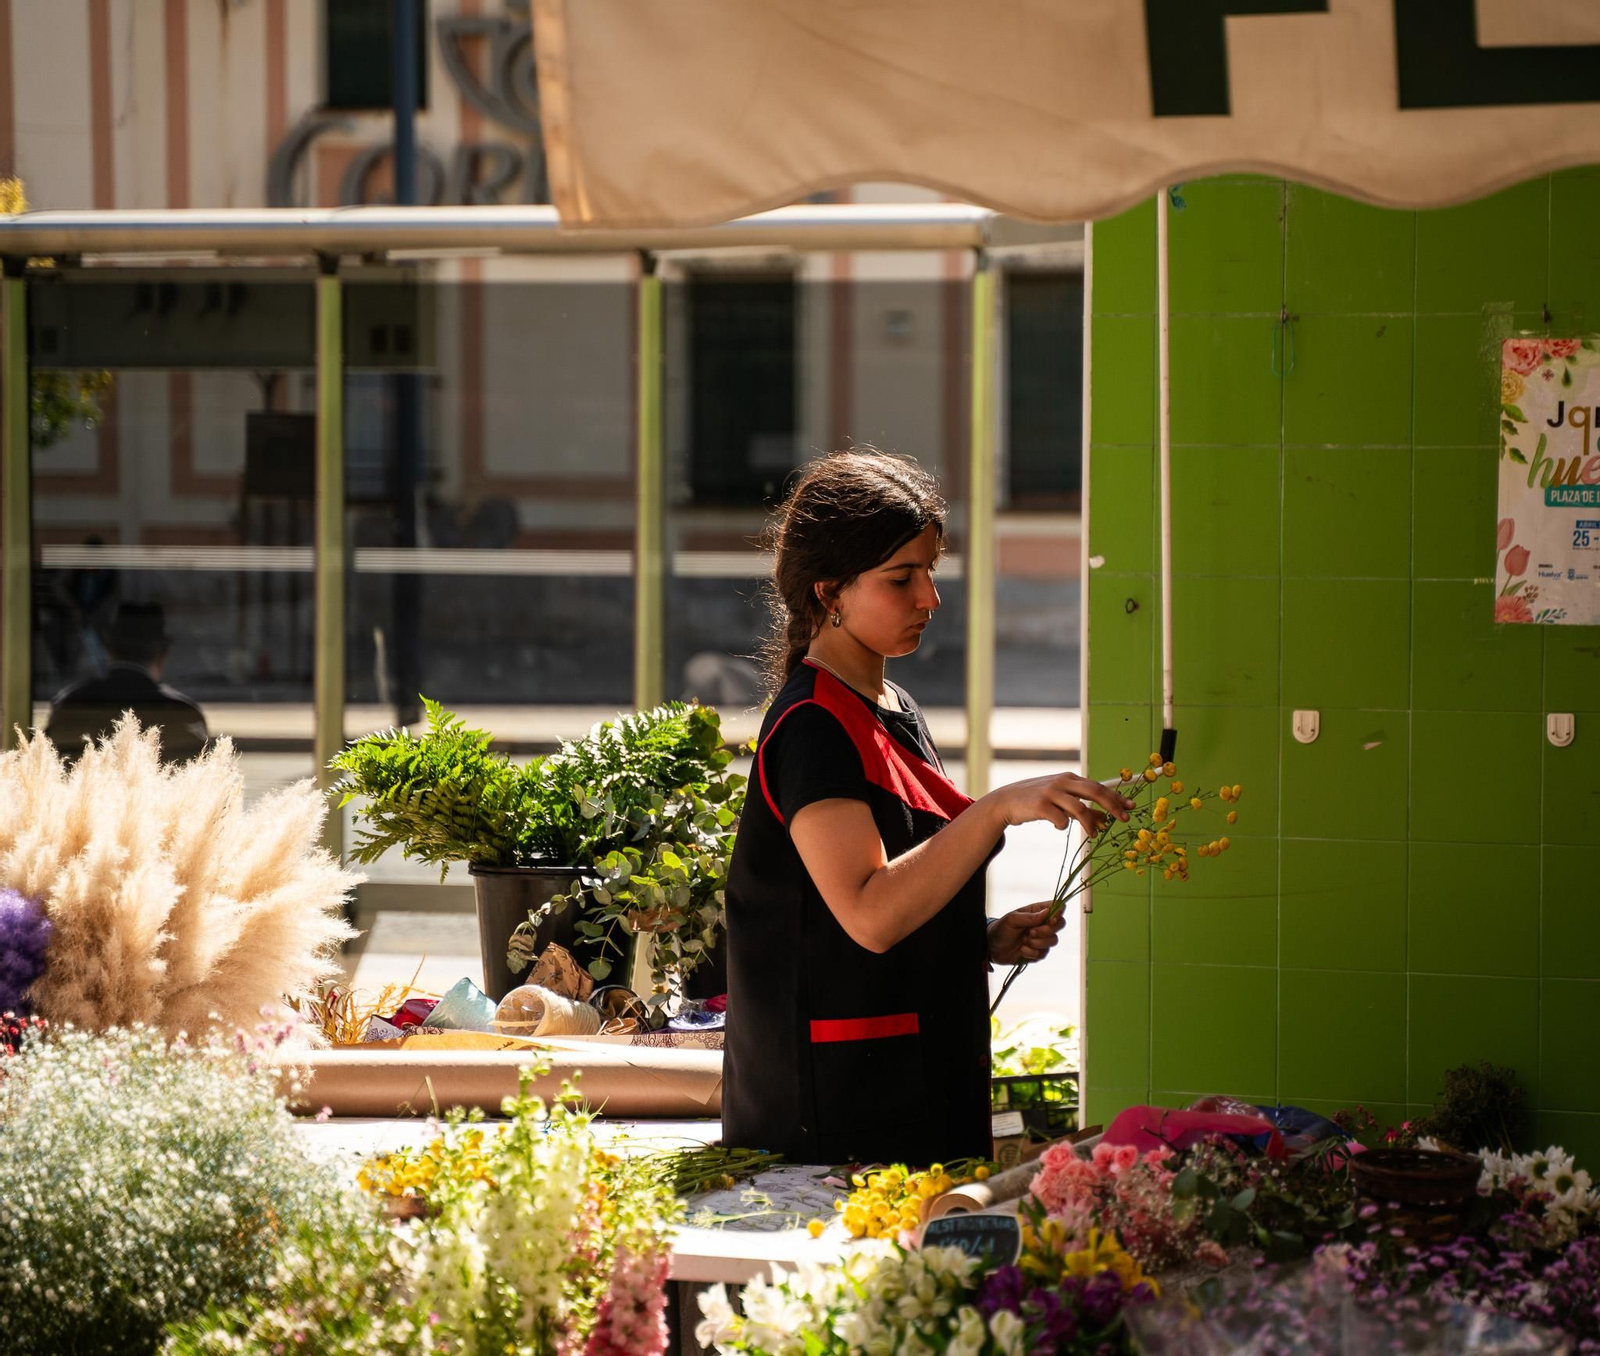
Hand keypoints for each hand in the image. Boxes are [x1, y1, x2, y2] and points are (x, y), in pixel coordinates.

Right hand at [982, 770, 1132, 835]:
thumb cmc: (1036, 800)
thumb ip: (1083, 807)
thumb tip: (1105, 817)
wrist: (1006, 801)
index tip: (1130, 807)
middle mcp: (1062, 781)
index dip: (1116, 797)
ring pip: (1080, 808)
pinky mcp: (1040, 804)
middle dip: (1112, 805)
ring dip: (1090, 824)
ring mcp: (1051, 792)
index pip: (1099, 786)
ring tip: (1094, 834)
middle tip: (1123, 819)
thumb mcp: (1061, 800)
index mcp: (1070, 778)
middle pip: (1095, 791)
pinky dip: (1063, 825)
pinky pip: (1061, 819)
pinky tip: (1058, 826)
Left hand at [987, 901, 1064, 965]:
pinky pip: (1043, 954)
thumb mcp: (1012, 919)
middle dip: (1046, 931)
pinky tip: (1022, 950)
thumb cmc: (1001, 929)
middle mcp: (1042, 924)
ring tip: (1023, 941)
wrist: (992, 948)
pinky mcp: (1038, 952)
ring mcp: (1042, 939)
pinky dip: (1032, 953)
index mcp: (1037, 911)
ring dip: (1037, 943)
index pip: (1058, 908)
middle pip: (1060, 925)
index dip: (1059, 913)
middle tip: (1031, 932)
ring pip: (1053, 941)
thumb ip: (1029, 917)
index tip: (1050, 920)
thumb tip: (1047, 912)